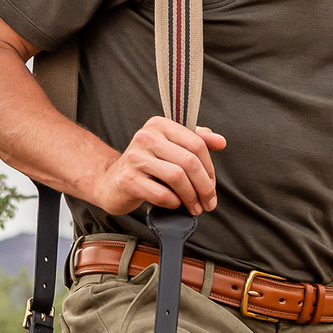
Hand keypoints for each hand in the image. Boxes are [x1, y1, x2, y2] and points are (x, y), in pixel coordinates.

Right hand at [90, 117, 225, 216]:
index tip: (212, 186)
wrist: (112, 182)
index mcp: (159, 125)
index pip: (196, 144)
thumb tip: (221, 141)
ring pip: (177, 177)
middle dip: (204, 186)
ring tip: (195, 207)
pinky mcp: (128, 180)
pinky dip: (174, 203)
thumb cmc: (146, 166)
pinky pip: (162, 194)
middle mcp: (146, 137)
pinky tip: (175, 205)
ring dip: (191, 197)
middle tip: (209, 202)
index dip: (210, 168)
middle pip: (189, 161)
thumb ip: (195, 142)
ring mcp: (135, 158)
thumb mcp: (170, 149)